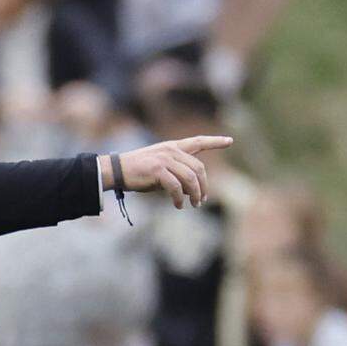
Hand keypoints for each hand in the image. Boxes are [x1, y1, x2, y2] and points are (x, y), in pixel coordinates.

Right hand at [98, 135, 232, 208]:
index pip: (198, 141)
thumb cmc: (137, 172)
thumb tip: (191, 190)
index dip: (215, 141)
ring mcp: (165, 159)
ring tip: (194, 204)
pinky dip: (179, 198)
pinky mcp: (158, 170)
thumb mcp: (161, 169)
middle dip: (204, 186)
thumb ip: (177, 174)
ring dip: (195, 194)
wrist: (117, 170)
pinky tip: (178, 205)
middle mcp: (171, 150)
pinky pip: (176, 186)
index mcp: (172, 147)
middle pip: (198, 168)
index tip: (229, 141)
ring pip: (190, 179)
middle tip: (202, 200)